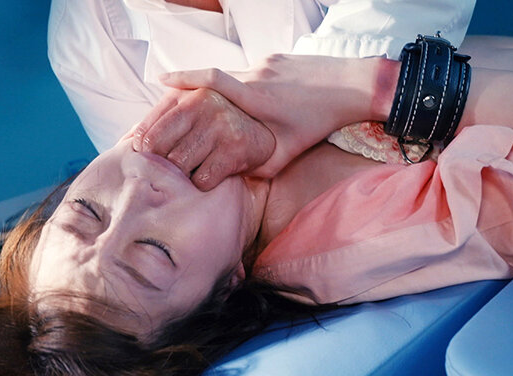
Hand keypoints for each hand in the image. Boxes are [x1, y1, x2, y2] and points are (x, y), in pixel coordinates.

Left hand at [133, 88, 275, 190]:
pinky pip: (203, 179)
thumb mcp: (192, 107)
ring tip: (197, 167)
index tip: (152, 159)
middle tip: (178, 166)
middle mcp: (203, 107)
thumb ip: (161, 116)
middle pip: (161, 152)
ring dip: (185, 174)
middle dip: (165, 164)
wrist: (267, 128)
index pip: (147, 133)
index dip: (145, 152)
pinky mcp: (235, 150)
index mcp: (187, 97)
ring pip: (180, 166)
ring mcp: (220, 128)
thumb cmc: (220, 122)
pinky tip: (214, 172)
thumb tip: (127, 139)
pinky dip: (204, 182)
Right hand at [159, 54, 384, 177]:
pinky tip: (256, 98)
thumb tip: (238, 179)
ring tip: (223, 104)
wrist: (352, 86)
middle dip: (193, 87)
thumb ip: (261, 166)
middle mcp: (256, 75)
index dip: (183, 78)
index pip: (211, 80)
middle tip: (174, 96)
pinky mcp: (277, 59)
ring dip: (224, 89)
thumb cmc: (320, 122)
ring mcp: (267, 63)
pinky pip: (251, 71)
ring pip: (234, 75)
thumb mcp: (290, 151)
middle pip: (214, 78)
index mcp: (255, 97)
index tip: (160, 79)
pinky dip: (245, 85)